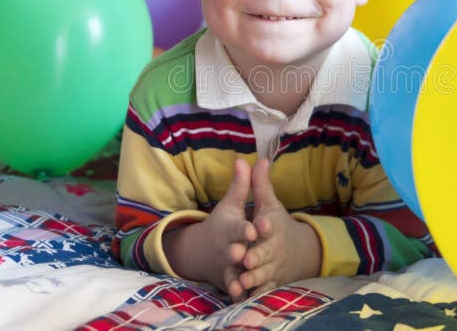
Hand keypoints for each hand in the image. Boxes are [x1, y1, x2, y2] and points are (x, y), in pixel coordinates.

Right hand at [163, 159, 256, 300]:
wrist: (203, 252)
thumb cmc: (223, 225)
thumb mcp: (231, 205)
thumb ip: (241, 186)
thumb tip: (246, 159)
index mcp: (230, 229)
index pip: (238, 228)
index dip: (245, 229)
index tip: (253, 229)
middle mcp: (228, 247)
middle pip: (234, 250)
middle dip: (239, 252)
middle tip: (245, 254)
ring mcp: (228, 266)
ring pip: (233, 272)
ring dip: (237, 277)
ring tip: (243, 282)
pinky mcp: (229, 280)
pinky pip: (234, 287)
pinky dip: (237, 294)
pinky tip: (242, 298)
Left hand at [239, 159, 321, 296]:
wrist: (298, 252)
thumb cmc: (277, 225)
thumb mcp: (269, 205)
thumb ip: (260, 184)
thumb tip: (259, 158)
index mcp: (272, 227)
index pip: (269, 225)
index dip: (263, 226)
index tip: (258, 225)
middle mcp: (274, 248)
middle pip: (265, 253)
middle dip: (256, 256)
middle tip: (245, 258)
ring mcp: (273, 266)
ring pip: (263, 273)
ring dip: (254, 278)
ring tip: (242, 280)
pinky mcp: (270, 281)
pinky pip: (263, 288)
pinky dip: (255, 293)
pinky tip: (245, 296)